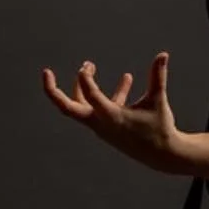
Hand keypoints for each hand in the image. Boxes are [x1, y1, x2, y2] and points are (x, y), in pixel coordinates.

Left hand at [42, 52, 185, 173]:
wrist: (162, 154)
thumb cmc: (160, 127)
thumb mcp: (158, 100)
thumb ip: (158, 76)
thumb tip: (163, 54)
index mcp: (111, 117)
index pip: (90, 96)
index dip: (85, 80)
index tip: (84, 67)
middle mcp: (101, 123)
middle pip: (67, 109)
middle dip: (53, 91)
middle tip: (46, 73)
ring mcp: (101, 127)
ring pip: (79, 107)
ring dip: (81, 87)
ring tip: (90, 65)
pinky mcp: (106, 127)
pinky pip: (97, 108)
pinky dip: (105, 94)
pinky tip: (127, 79)